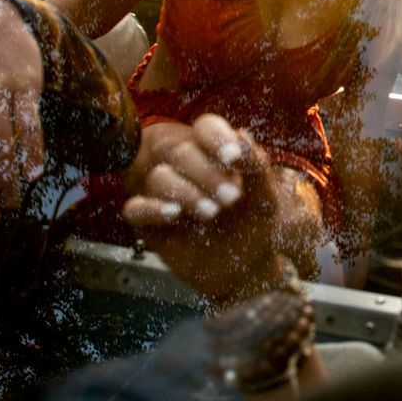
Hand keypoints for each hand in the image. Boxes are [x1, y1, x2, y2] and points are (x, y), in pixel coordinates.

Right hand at [123, 115, 320, 302]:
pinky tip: (175, 213)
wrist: (246, 272)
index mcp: (215, 156)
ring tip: (212, 213)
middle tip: (232, 198)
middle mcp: (187, 170)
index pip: (205, 129)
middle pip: (182, 152)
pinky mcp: (150, 224)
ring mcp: (166, 195)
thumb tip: (241, 135)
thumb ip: (257, 169)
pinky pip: (135, 208)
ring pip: (159, 177)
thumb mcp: (266, 200)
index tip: (232, 158)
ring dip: (186, 192)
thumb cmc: (257, 229)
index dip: (215, 137)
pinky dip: (152, 208)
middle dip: (207, 173)